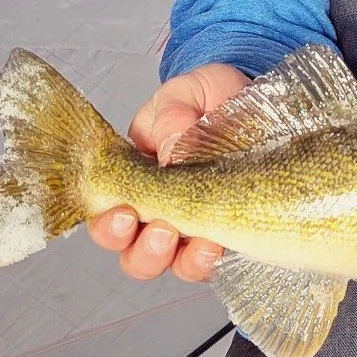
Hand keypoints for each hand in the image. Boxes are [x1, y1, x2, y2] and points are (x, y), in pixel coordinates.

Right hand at [87, 63, 249, 281]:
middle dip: (139, 249)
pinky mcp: (224, 232)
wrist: (250, 99)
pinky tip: (214, 246)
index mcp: (134, 174)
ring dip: (171, 259)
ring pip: (166, 263)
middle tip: (160, 230)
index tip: (126, 212)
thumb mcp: (187, 93)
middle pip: (129, 249)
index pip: (106, 210)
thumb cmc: (209, 97)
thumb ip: (173, 114)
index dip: (108, 221)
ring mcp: (190, 224)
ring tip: (188, 240)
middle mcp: (157, 207)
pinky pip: (206, 263)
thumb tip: (171, 151)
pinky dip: (205, 260)